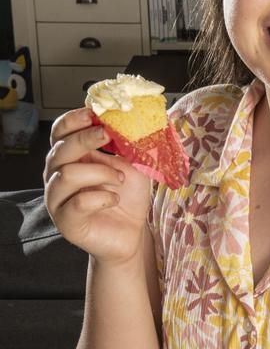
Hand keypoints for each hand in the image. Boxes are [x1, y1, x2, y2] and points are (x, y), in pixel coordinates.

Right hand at [44, 107, 150, 264]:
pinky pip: (77, 202)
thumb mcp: (132, 165)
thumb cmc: (128, 197)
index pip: (59, 133)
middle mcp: (57, 176)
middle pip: (59, 150)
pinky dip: (101, 197)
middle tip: (107, 136)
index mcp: (71, 158)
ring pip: (66, 175)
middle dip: (84, 139)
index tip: (93, 114)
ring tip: (120, 181)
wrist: (132, 233)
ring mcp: (58, 199)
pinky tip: (114, 199)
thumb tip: (126, 121)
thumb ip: (125, 145)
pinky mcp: (66, 222)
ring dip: (100, 172)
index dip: (72, 121)